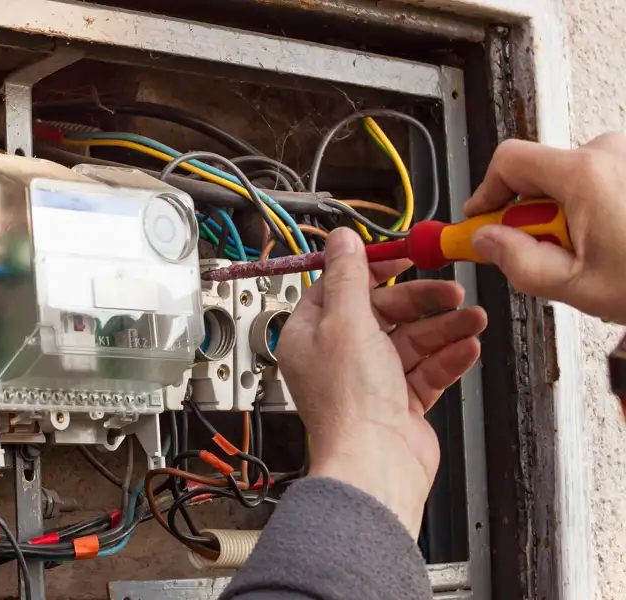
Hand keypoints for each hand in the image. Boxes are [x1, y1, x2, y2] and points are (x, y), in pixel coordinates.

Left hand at [276, 229, 486, 536]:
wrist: (377, 465)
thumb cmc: (350, 403)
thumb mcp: (347, 321)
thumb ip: (348, 276)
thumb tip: (340, 239)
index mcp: (310, 336)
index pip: (339, 289)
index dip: (372, 270)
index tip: (403, 257)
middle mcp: (337, 356)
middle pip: (382, 313)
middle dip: (420, 301)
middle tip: (451, 291)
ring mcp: (370, 381)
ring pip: (410, 341)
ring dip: (444, 327)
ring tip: (473, 318)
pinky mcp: (399, 402)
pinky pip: (426, 370)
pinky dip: (447, 357)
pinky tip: (468, 346)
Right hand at [466, 134, 625, 322]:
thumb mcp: (577, 286)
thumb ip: (517, 262)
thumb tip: (487, 241)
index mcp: (585, 175)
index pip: (509, 161)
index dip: (485, 192)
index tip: (480, 220)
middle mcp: (610, 153)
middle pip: (541, 174)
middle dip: (533, 214)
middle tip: (547, 253)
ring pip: (574, 179)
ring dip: (569, 213)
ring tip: (596, 253)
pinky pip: (604, 179)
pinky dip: (597, 208)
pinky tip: (617, 240)